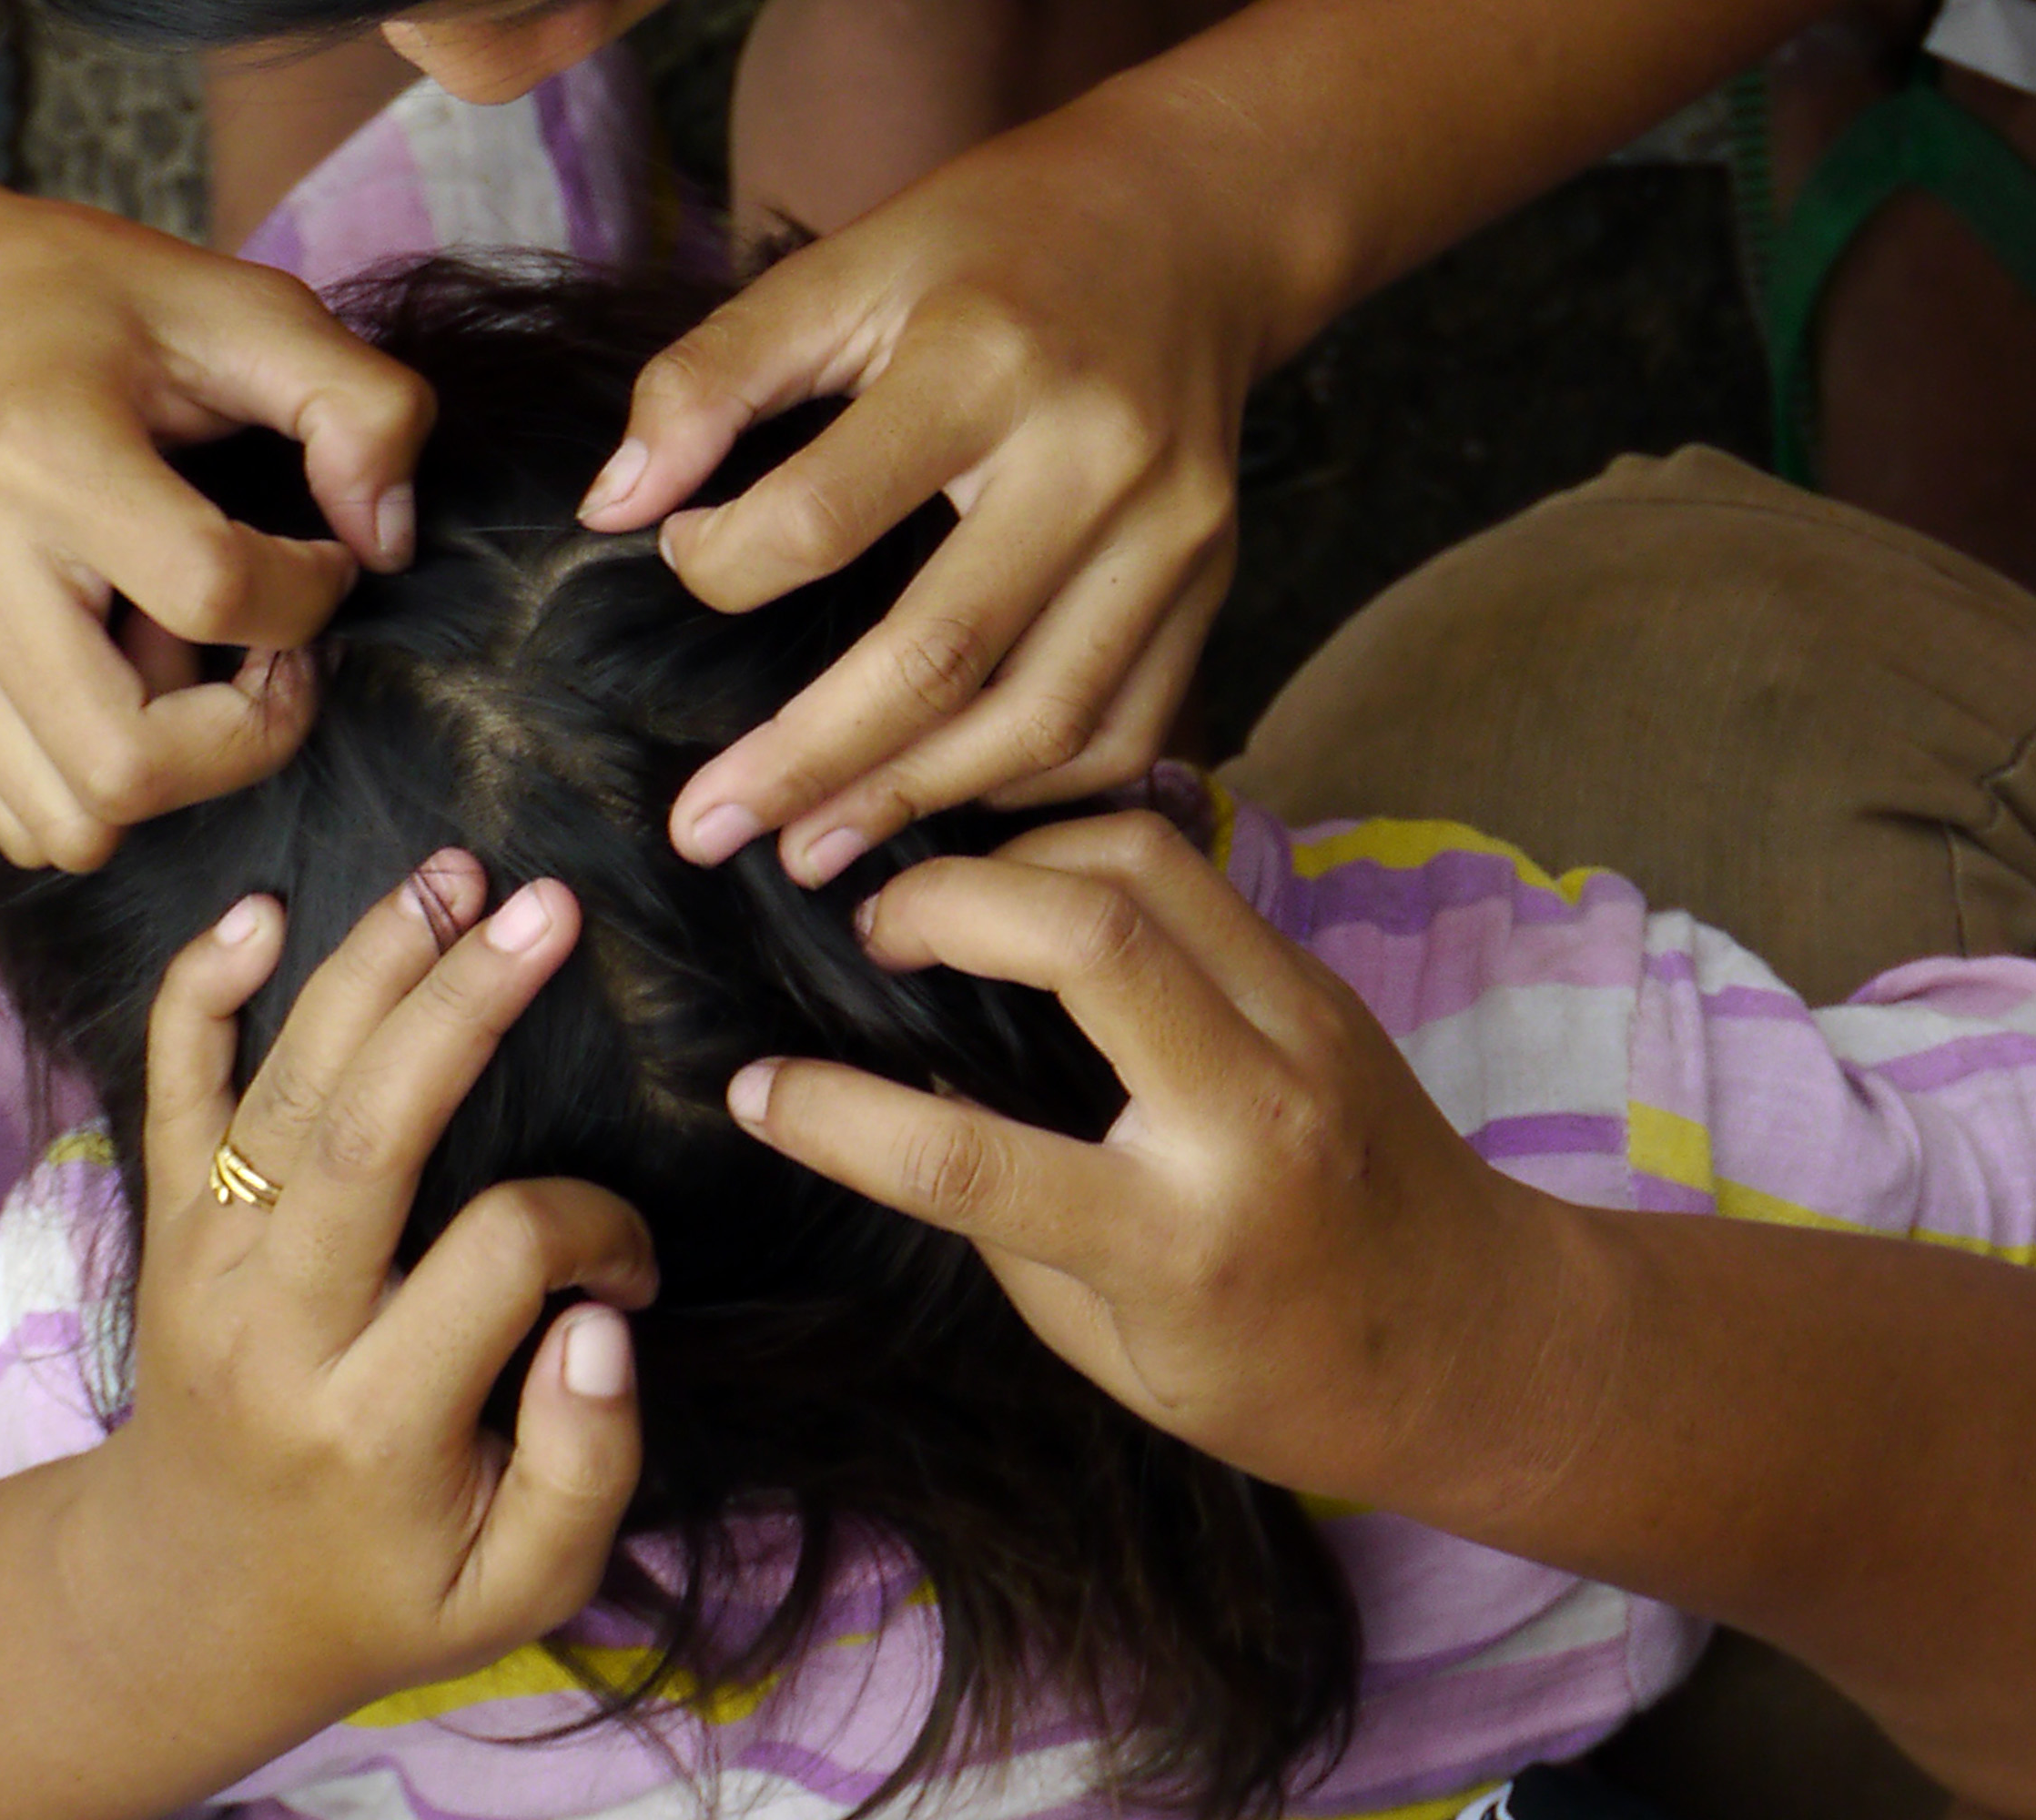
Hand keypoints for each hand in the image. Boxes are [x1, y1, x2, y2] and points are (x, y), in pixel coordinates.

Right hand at [0, 185, 435, 872]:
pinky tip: (126, 685)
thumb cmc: (98, 312)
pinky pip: (28, 823)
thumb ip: (359, 406)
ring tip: (190, 667)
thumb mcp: (247, 307)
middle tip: (277, 654)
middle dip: (249, 737)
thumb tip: (387, 545)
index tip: (324, 557)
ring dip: (173, 773)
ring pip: (77, 825)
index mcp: (44, 455)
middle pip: (131, 766)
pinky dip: (104, 788)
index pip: (215, 594)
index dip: (312, 595)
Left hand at [70, 855, 654, 1736]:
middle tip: (550, 907)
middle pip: (366, 1132)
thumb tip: (602, 1323)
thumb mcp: (512, 1595)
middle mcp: (271, 1328)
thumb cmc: (377, 1591)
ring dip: (366, 967)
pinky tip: (257, 912)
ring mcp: (202, 1268)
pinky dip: (198, 996)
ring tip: (452, 871)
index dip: (596, 1231)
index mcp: (368, 1421)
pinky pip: (169, 1095)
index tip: (632, 1266)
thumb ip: (585, 1472)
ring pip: (278, 1089)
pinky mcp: (163, 1231)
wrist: (187, 1603)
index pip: (503, 1255)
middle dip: (462, 1003)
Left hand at [581, 79, 1306, 885]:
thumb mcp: (846, 264)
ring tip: (812, 851)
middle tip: (707, 834)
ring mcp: (1171, 534)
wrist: (1191, 220)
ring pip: (1039, 722)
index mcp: (985, 361)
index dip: (726, 567)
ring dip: (912, 803)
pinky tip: (939, 800)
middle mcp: (1094, 457)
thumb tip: (612, 506)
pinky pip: (1123, 731)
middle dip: (808, 766)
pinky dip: (1029, 790)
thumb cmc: (994, 248)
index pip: (826, 516)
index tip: (681, 564)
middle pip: (938, 657)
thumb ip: (715, 376)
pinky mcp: (1213, 584)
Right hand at [723, 810, 1560, 1504]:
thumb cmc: (1287, 1381)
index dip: (832, 1117)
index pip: (970, 1160)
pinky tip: (1029, 890)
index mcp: (1182, 1247)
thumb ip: (1011, 1226)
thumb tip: (910, 1099)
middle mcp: (1250, 1118)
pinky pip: (1189, 873)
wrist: (1492, 1342)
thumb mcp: (1118, 1351)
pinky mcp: (1319, 979)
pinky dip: (1087, 858)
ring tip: (943, 901)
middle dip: (941, 903)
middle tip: (869, 931)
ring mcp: (1302, 1029)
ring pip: (1143, 862)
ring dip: (1016, 855)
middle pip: (1085, 936)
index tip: (752, 1088)